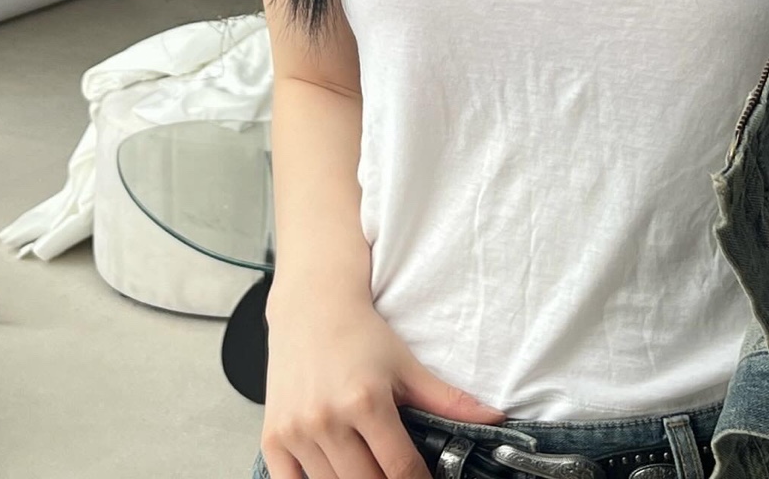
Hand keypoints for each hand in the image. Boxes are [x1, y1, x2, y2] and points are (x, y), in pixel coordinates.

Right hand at [260, 287, 505, 478]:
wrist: (311, 306)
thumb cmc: (360, 334)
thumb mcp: (406, 364)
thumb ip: (448, 399)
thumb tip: (495, 419)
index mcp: (365, 400)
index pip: (400, 470)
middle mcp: (327, 419)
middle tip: (398, 476)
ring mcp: (296, 431)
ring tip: (369, 470)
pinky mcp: (273, 438)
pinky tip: (334, 476)